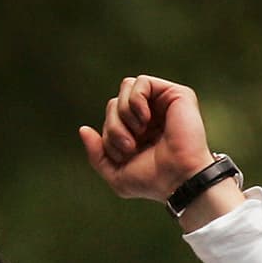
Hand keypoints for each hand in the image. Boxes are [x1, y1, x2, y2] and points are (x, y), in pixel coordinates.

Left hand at [79, 75, 220, 202]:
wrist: (178, 179)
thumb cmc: (151, 180)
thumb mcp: (115, 172)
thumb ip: (96, 153)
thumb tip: (83, 129)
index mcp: (136, 131)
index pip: (109, 117)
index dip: (108, 135)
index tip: (123, 155)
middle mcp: (149, 114)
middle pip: (114, 102)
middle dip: (113, 126)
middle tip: (129, 146)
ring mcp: (162, 103)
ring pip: (126, 87)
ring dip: (123, 113)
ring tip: (138, 132)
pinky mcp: (175, 94)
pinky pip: (141, 82)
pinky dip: (135, 100)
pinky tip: (144, 120)